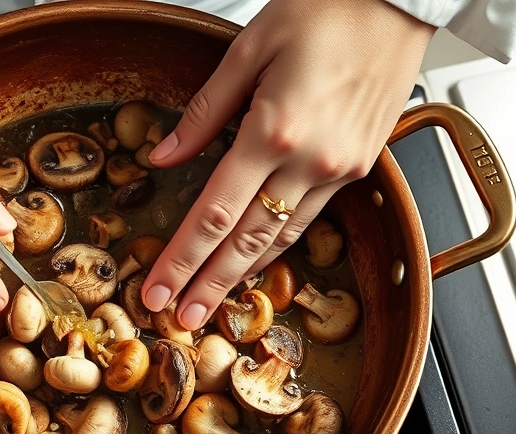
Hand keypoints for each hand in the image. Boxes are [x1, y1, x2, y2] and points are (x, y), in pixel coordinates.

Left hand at [140, 0, 434, 329]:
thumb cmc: (327, 8)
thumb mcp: (249, 47)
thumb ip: (204, 112)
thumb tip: (163, 155)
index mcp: (274, 129)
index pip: (213, 214)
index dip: (180, 260)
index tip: (155, 290)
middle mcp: (310, 160)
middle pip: (245, 241)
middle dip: (206, 285)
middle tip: (177, 320)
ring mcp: (339, 168)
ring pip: (280, 238)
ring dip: (241, 275)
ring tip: (210, 305)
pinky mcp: (359, 167)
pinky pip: (309, 219)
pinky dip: (277, 246)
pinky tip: (255, 262)